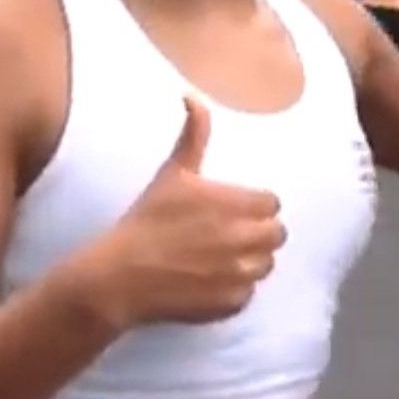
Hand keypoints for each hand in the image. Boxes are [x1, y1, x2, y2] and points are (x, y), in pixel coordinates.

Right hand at [90, 96, 285, 327]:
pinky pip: (249, 294)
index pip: (272, 203)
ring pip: (266, 265)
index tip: (233, 209)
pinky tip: (209, 280)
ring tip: (219, 257)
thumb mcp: (173, 173)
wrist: (121, 276)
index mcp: (238, 204)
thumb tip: (193, 96)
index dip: (254, 205)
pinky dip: (234, 289)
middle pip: (276, 234)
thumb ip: (194, 134)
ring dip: (250, 260)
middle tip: (229, 233)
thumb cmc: (147, 220)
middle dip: (258, 232)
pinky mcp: (232, 303)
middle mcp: (246, 238)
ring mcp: (241, 274)